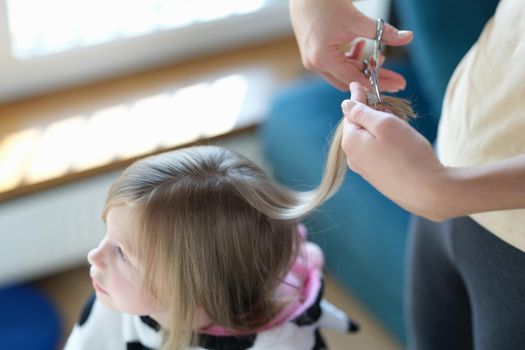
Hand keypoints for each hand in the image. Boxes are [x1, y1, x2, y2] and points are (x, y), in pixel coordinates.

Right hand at [290, 0, 412, 90]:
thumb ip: (382, 31)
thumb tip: (408, 37)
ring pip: (342, 73)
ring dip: (361, 67)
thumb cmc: (325, 3)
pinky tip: (361, 46)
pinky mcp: (314, 54)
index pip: (354, 78)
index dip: (378, 82)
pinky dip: (350, 59)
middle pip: (348, 80)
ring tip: (380, 57)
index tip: (397, 83)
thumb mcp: (357, 19)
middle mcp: (315, 63)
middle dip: (373, 79)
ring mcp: (313, 60)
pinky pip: (335, 64)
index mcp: (323, 58)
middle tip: (395, 79)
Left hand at [341, 82, 449, 219]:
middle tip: (389, 106)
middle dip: (372, 114)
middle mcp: (352, 157)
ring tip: (398, 125)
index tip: (364, 84)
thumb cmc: (407, 153)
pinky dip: (385, 143)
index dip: (359, 98)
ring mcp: (364, 169)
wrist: (427, 191)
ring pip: (368, 140)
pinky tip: (400, 143)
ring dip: (380, 129)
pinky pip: (376, 152)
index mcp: (350, 141)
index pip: (350, 113)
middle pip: (358, 127)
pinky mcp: (377, 177)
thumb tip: (346, 104)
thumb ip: (362, 112)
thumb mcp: (384, 124)